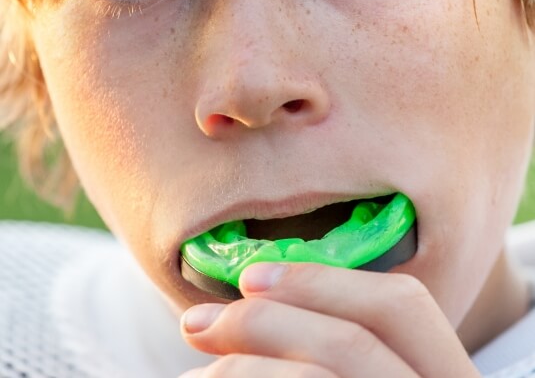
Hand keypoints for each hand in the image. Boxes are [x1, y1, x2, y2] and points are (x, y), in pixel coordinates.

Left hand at [179, 263, 480, 376]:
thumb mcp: (362, 367)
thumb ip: (336, 345)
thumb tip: (259, 295)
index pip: (402, 306)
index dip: (322, 280)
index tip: (249, 278)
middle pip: (355, 342)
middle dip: (265, 321)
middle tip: (196, 323)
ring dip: (241, 367)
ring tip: (196, 376)